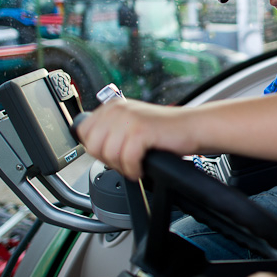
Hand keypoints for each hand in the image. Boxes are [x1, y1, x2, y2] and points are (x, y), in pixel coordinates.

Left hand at [74, 99, 193, 179]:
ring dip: (123, 167)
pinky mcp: (141, 130)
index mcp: (112, 106)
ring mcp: (129, 118)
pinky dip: (134, 169)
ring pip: (109, 155)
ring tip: (136, 165)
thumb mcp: (130, 125)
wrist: (192, 127)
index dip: (98, 149)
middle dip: (108, 160)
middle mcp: (118, 109)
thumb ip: (109, 131)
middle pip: (93, 145)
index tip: (114, 154)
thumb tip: (90, 147)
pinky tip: (142, 168)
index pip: (84, 132)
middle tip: (126, 162)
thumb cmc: (165, 131)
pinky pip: (126, 159)